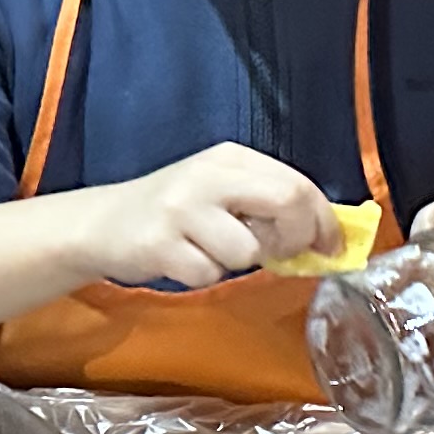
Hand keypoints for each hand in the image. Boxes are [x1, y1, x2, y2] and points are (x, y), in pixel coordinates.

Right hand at [71, 145, 330, 292]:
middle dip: (295, 238)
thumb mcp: (223, 191)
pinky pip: (209, 274)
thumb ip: (270, 204)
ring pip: (248, 251)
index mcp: (231, 158)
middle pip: (286, 203)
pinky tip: (183, 259)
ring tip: (209, 249)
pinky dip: (203, 276)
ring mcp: (181, 208)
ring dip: (237, 262)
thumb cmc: (176, 212)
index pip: (298, 184)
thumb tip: (326, 235)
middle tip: (280, 253)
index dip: (323, 221)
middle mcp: (208, 175)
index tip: (331, 247)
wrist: (102, 223)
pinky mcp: (159, 243)